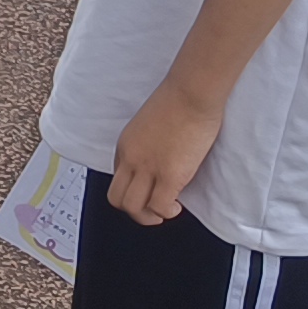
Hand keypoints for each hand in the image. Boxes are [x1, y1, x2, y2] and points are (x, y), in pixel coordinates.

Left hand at [107, 81, 221, 224]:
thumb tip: (162, 154)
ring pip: (132, 207)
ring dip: (148, 216)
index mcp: (125, 145)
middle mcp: (131, 158)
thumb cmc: (179, 99)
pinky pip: (159, 206)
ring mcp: (148, 168)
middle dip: (133, 210)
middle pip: (116, 198)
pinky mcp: (169, 175)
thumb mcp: (150, 123)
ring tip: (165, 210)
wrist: (191, 92)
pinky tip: (176, 205)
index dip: (135, 187)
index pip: (118, 178)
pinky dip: (167, 211)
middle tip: (152, 209)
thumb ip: (149, 142)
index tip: (149, 187)